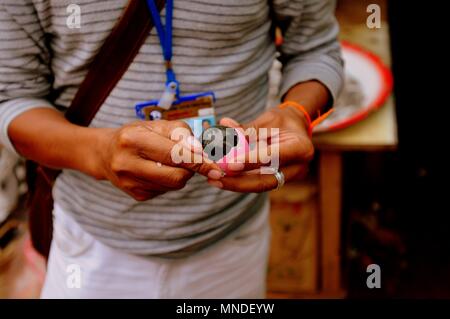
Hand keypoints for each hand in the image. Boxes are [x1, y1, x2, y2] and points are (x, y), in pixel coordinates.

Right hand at [94, 120, 222, 200]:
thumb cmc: (137, 135)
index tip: (216, 167)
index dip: (198, 161)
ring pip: (173, 185)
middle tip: (194, 161)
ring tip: (169, 161)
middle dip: (191, 170)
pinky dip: (169, 181)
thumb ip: (181, 134)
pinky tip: (158, 170)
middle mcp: (127, 163)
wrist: (106, 153)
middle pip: (175, 176)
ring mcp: (130, 183)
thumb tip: (201, 152)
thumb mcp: (156, 125)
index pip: (174, 154)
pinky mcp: (136, 195)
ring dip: (181, 174)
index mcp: (132, 139)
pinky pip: (166, 190)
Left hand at [207, 107, 313, 192]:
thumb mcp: (267, 120)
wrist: (297, 127)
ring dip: (236, 184)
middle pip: (266, 180)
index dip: (250, 162)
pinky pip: (258, 182)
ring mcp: (289, 176)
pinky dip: (240, 180)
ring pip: (260, 185)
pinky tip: (222, 178)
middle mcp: (298, 167)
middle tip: (216, 179)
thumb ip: (247, 129)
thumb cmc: (283, 120)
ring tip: (215, 180)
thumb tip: (223, 126)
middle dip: (239, 182)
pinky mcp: (279, 179)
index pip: (272, 157)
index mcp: (300, 147)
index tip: (230, 164)